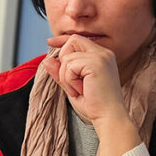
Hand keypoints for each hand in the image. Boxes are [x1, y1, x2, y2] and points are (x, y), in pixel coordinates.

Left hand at [43, 34, 140, 155]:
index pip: (77, 39)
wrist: (108, 116)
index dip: (61, 41)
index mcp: (101, 56)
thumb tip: (47, 60)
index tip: (48, 42)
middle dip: (63, 60)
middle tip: (72, 81)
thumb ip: (60, 72)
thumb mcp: (72, 85)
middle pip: (72, 41)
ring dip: (66, 76)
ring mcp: (101, 57)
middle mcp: (103, 53)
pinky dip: (69, 80)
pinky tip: (81, 89)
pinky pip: (69, 66)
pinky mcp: (96, 63)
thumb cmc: (94, 104)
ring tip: (79, 89)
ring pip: (67, 57)